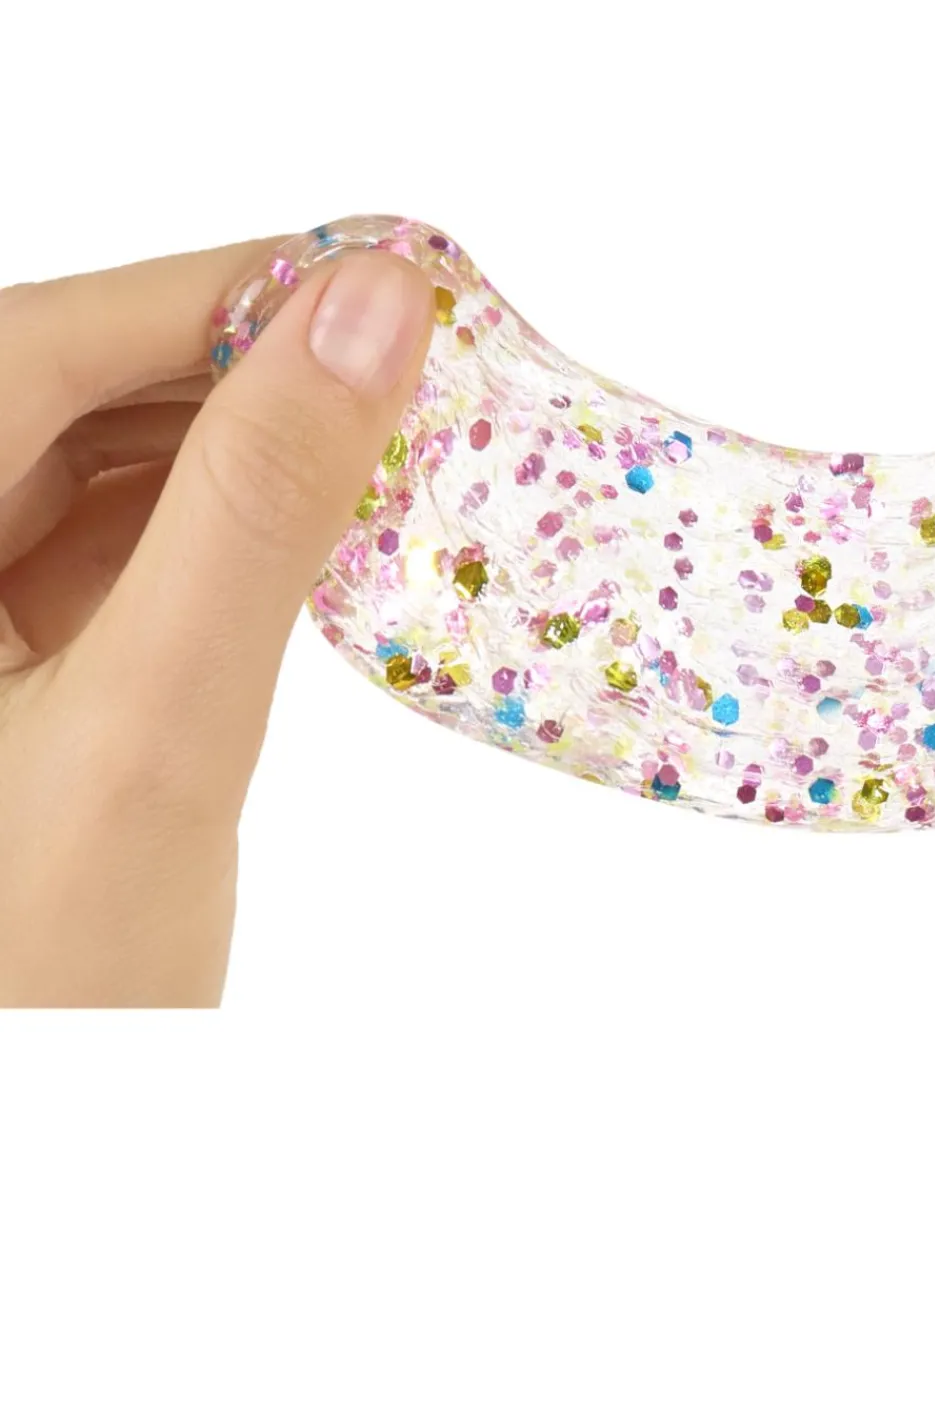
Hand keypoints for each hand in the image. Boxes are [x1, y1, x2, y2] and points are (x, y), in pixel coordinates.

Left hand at [0, 243, 432, 1003]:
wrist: (43, 1145)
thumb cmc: (41, 993)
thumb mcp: (156, 740)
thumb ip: (256, 513)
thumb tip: (371, 315)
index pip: (30, 350)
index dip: (215, 293)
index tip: (382, 271)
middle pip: (64, 387)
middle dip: (242, 363)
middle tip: (412, 358)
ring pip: (96, 455)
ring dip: (241, 438)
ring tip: (385, 440)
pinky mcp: (4, 652)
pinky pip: (111, 536)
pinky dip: (220, 520)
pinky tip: (319, 524)